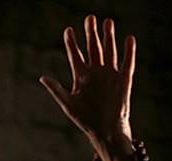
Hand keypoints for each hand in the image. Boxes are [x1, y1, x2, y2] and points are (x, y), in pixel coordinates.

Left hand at [40, 15, 135, 160]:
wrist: (105, 131)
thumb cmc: (86, 119)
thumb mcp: (68, 104)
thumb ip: (56, 90)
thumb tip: (42, 77)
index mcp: (81, 77)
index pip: (75, 55)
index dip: (72, 42)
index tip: (68, 30)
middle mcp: (96, 73)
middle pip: (93, 48)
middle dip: (91, 34)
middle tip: (89, 18)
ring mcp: (110, 75)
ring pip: (109, 51)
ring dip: (108, 37)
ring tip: (107, 22)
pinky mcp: (123, 80)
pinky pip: (127, 63)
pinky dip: (129, 51)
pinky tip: (129, 39)